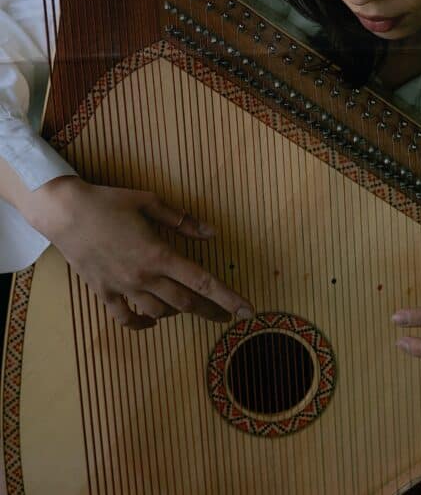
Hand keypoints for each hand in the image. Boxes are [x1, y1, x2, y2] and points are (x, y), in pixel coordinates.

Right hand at [26, 175, 253, 329]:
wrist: (65, 213)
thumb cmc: (109, 202)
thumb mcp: (150, 202)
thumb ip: (182, 220)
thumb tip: (211, 232)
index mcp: (159, 254)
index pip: (202, 281)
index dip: (228, 298)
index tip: (248, 311)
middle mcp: (144, 276)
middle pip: (186, 303)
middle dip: (210, 311)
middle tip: (226, 315)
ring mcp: (123, 287)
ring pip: (159, 312)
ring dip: (178, 312)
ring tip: (189, 307)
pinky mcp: (104, 292)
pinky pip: (126, 318)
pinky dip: (142, 324)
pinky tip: (152, 321)